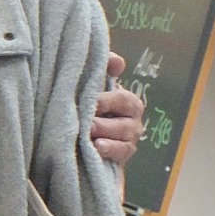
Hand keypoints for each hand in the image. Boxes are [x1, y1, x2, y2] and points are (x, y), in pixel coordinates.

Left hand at [90, 51, 141, 166]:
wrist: (82, 138)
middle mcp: (132, 117)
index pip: (121, 97)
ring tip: (89, 132)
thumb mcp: (92, 87)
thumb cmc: (88, 107)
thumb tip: (117, 62)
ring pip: (124, 134)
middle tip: (87, 120)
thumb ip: (103, 70)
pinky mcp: (124, 153)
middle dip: (105, 116)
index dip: (108, 99)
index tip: (92, 101)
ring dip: (106, 132)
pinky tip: (97, 148)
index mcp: (125, 99)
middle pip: (124, 118)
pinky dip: (110, 149)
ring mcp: (130, 136)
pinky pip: (122, 152)